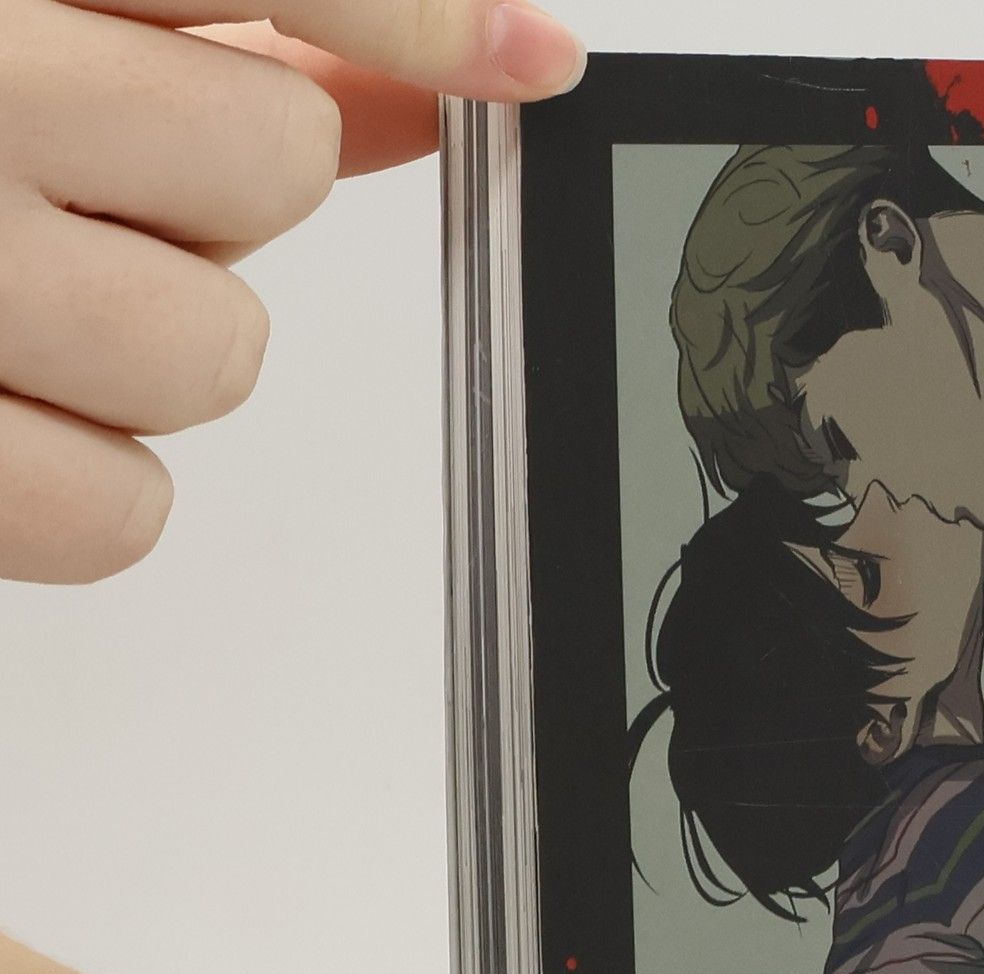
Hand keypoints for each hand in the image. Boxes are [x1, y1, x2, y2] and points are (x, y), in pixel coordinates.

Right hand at [0, 0, 586, 584]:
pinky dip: (93, 489)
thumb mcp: (38, 38)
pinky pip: (127, 514)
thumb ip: (216, 38)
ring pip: (217, 356)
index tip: (532, 63)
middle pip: (272, 166)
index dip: (415, 14)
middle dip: (222, 201)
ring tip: (19, 308)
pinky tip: (10, 412)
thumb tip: (428, 85)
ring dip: (152, 357)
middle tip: (93, 204)